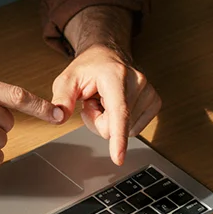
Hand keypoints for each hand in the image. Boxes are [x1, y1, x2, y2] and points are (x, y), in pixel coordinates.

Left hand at [50, 45, 160, 165]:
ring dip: (110, 121)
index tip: (118, 158)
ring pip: (126, 130)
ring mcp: (149, 91)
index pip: (118, 112)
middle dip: (98, 120)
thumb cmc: (88, 67)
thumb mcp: (67, 79)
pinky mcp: (155, 101)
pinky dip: (122, 122)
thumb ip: (61, 99)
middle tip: (93, 101)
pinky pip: (135, 129)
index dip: (118, 138)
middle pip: (114, 127)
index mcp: (115, 76)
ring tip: (105, 100)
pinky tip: (116, 105)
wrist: (108, 54)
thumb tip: (58, 118)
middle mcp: (138, 82)